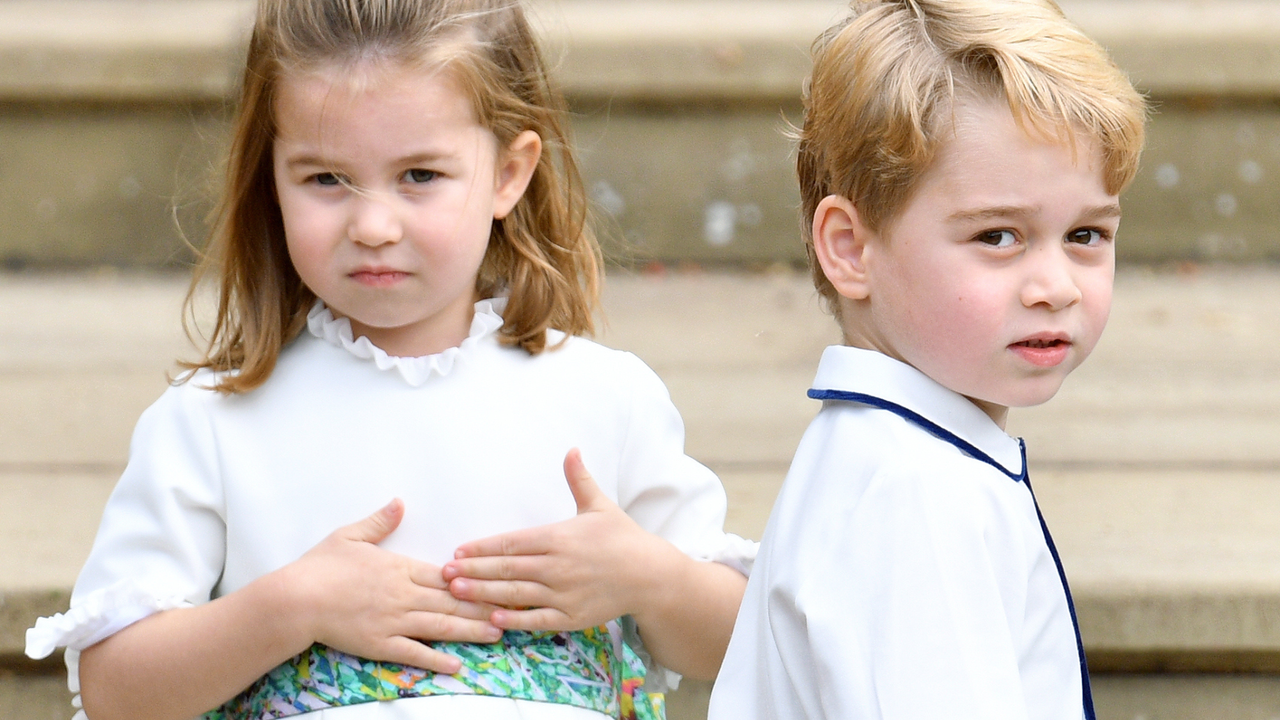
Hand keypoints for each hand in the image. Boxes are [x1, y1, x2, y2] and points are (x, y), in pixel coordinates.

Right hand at [283, 499, 503, 672]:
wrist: (295, 599)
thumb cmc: (320, 566)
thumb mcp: (350, 535)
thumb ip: (380, 521)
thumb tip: (400, 502)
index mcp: (400, 568)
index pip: (446, 576)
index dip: (475, 580)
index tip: (499, 580)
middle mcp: (403, 595)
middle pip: (452, 601)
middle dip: (484, 606)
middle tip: (513, 609)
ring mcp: (394, 621)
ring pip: (441, 627)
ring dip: (471, 631)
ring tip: (498, 634)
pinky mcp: (381, 644)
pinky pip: (414, 653)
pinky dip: (437, 659)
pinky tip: (457, 664)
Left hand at [444, 449, 681, 631]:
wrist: (650, 575)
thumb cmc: (622, 538)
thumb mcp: (600, 505)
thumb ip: (579, 479)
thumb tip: (571, 448)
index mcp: (559, 537)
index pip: (511, 543)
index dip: (482, 548)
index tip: (459, 550)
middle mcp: (557, 566)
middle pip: (506, 568)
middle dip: (472, 571)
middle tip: (444, 573)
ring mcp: (563, 593)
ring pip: (515, 593)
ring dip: (483, 593)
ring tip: (456, 592)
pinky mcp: (571, 616)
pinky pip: (536, 619)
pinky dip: (513, 620)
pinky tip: (491, 619)